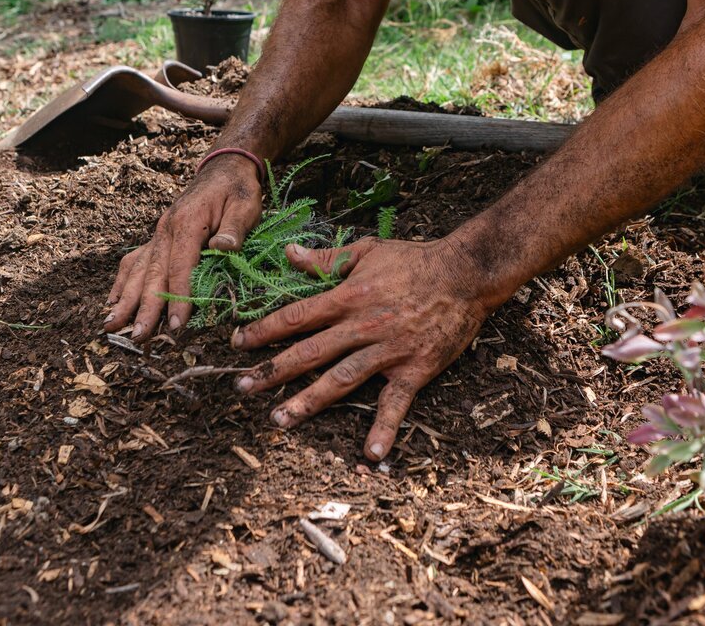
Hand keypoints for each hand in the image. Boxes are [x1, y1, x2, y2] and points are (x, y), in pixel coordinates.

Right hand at [105, 154, 262, 339]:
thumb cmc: (237, 189)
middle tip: (137, 336)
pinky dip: (123, 282)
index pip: (180, 266)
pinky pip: (135, 261)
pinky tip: (114, 301)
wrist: (224, 168)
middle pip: (152, 273)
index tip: (177, 324)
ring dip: (125, 299)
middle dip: (144, 307)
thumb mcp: (246, 204)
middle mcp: (165, 230)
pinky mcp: (158, 238)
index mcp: (187, 223)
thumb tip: (223, 247)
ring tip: (112, 325)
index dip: (178, 296)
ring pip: (138, 270)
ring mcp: (158, 234)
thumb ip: (235, 227)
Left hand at [231, 236, 496, 460]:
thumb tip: (288, 254)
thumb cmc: (415, 260)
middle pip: (310, 352)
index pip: (297, 316)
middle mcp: (363, 327)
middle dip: (273, 371)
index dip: (265, 330)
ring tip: (280, 420)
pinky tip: (370, 453)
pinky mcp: (414, 369)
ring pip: (341, 380)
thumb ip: (326, 258)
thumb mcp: (367, 250)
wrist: (466, 274)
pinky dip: (385, 429)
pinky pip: (396, 403)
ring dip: (309, 401)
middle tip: (242, 387)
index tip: (239, 343)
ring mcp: (388, 351)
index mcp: (349, 297)